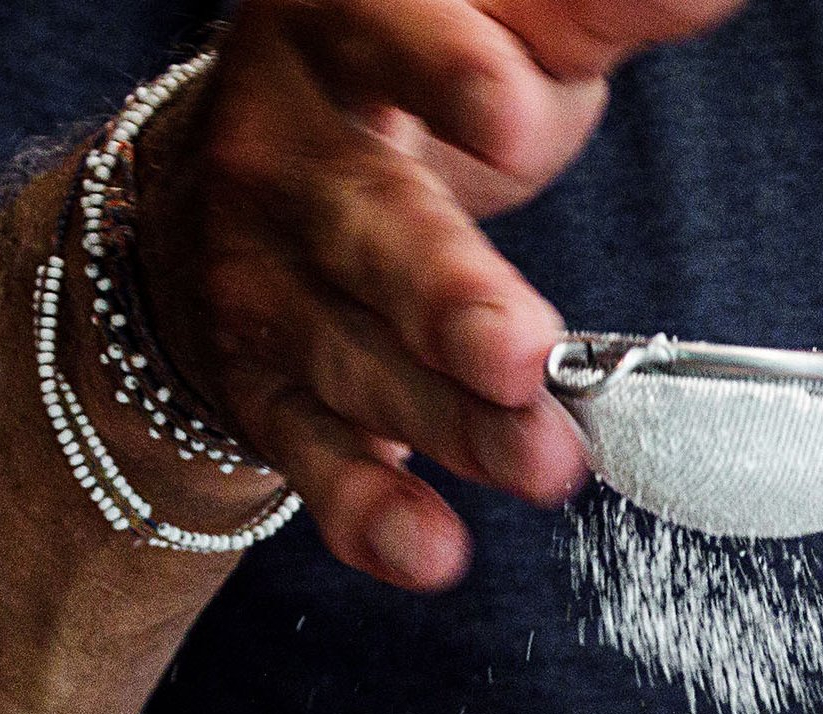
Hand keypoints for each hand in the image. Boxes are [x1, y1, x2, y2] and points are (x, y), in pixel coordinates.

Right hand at [132, 0, 741, 587]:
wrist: (230, 183)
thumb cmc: (410, 84)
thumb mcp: (498, 22)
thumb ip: (592, 5)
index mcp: (336, 23)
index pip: (378, 29)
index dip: (443, 73)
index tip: (521, 118)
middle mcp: (281, 150)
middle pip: (364, 220)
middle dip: (444, 294)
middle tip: (526, 353)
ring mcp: (262, 278)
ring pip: (355, 356)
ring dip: (452, 422)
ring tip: (548, 465)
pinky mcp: (263, 389)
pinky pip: (314, 458)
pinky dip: (370, 512)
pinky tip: (432, 551)